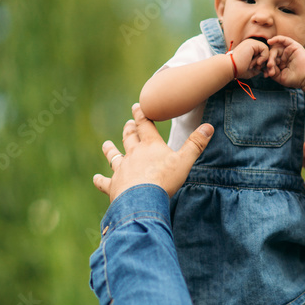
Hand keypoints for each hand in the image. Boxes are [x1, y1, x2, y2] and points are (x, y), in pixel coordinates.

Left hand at [93, 104, 213, 202]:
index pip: (145, 125)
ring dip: (110, 150)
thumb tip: (209, 126)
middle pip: (129, 138)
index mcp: (150, 146)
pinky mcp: (114, 185)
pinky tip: (96, 179)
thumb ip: (196, 144)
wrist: (142, 199)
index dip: (141, 114)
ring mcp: (121, 169)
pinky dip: (100, 180)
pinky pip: (104, 181)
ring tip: (107, 144)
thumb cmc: (164, 179)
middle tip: (128, 123)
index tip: (137, 106)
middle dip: (129, 129)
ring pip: (113, 156)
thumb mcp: (185, 161)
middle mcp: (133, 154)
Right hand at [229, 38, 268, 78]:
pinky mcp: (252, 43)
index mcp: (250, 49)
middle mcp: (251, 44)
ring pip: (266, 51)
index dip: (265, 64)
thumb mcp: (253, 70)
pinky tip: (258, 62)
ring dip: (263, 61)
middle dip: (265, 63)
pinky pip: (265, 49)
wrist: (230, 68)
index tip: (264, 74)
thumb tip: (268, 68)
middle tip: (259, 69)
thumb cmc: (239, 70)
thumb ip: (260, 67)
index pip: (263, 55)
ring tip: (256, 65)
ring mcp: (251, 42)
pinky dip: (264, 57)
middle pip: (266, 53)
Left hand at [264, 36, 304, 87]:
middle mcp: (284, 55)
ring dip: (272, 54)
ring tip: (271, 63)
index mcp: (280, 61)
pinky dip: (276, 39)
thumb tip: (265, 66)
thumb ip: (272, 71)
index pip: (270, 59)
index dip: (266, 64)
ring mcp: (288, 50)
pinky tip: (270, 41)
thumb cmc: (294, 79)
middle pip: (272, 53)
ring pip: (276, 47)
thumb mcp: (280, 76)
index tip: (266, 73)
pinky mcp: (293, 46)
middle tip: (269, 67)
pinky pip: (283, 39)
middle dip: (269, 60)